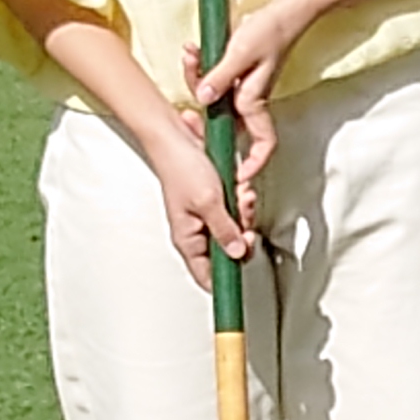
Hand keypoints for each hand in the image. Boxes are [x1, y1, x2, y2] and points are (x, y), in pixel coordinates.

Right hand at [137, 101, 251, 290]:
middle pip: (228, 251)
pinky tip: (240, 190)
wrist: (175, 137)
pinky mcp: (214, 201)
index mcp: (187, 239)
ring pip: (235, 229)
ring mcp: (205, 216)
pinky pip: (235, 210)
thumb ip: (225, 230)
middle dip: (242, 234)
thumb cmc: (180, 166)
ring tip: (240, 198)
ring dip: (243, 213)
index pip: (206, 276)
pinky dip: (241, 201)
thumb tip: (237, 251)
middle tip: (244, 221)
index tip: (240, 283)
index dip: (225, 281)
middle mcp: (196, 231)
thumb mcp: (209, 202)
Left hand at [175, 11, 296, 239]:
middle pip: (221, 119)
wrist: (284, 11)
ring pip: (211, 96)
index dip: (253, 163)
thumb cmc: (270, 31)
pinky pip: (211, 79)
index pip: (263, 144)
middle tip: (188, 81)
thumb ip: (220, 77)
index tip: (238, 175)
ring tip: (190, 52)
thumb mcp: (241, 53)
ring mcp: (240, 88)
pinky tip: (192, 49)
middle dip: (198, 101)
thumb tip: (202, 99)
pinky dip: (199, 65)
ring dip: (195, 75)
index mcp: (255, 101)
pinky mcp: (234, 75)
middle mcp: (248, 100)